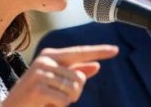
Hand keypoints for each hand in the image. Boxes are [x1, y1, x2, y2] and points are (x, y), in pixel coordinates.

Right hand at [1, 44, 118, 106]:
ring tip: (49, 100)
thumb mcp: (56, 81)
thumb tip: (96, 66)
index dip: (98, 51)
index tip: (115, 50)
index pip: (80, 52)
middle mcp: (45, 60)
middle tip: (56, 96)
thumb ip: (75, 72)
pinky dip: (58, 106)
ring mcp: (40, 73)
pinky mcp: (38, 88)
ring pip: (74, 89)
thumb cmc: (35, 95)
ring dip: (66, 100)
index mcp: (50, 55)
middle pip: (80, 77)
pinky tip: (45, 104)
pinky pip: (64, 100)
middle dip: (74, 92)